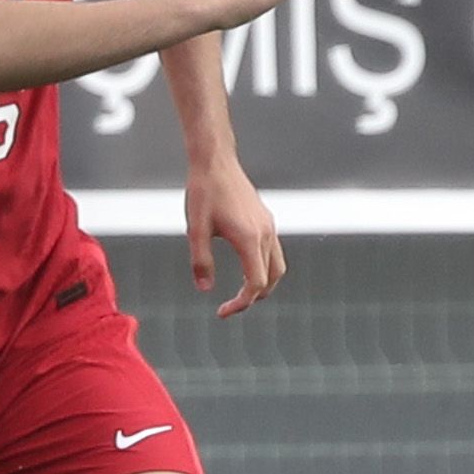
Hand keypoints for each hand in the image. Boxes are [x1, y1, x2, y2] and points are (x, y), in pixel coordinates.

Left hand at [187, 158, 285, 318]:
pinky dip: (264, 266)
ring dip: (263, 283)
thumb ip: (201, 261)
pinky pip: (273, 250)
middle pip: (273, 278)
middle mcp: (264, 234)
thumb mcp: (195, 229)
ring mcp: (268, 226)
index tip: (222, 311)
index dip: (241, 303)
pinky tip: (245, 266)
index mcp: (249, 238)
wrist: (215, 162)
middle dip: (254, 297)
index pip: (256, 283)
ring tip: (242, 291)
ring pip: (278, 265)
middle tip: (231, 306)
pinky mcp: (266, 220)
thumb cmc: (204, 192)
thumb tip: (205, 289)